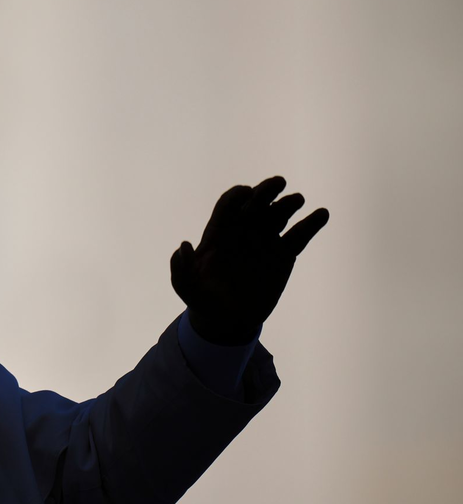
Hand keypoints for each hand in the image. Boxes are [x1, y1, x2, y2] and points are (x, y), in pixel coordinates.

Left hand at [171, 176, 328, 344]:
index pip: (229, 203)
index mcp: (220, 231)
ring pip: (279, 213)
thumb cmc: (202, 299)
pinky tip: (322, 214)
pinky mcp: (284, 254)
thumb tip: (185, 245)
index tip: (247, 196)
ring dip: (289, 203)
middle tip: (278, 183)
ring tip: (297, 200)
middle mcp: (244, 230)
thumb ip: (181, 267)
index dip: (237, 196)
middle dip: (266, 190)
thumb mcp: (186, 286)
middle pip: (257, 201)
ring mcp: (265, 240)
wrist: (228, 320)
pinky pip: (300, 235)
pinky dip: (311, 223)